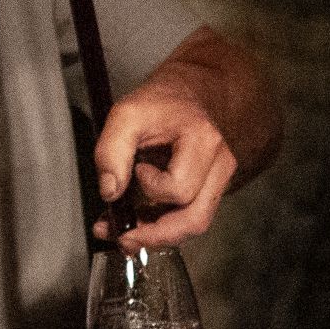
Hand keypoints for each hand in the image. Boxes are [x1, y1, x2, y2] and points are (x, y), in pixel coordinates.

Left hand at [94, 76, 235, 247]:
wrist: (189, 90)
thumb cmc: (161, 101)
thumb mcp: (126, 114)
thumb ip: (111, 152)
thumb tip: (110, 194)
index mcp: (202, 142)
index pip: (179, 188)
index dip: (152, 187)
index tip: (136, 169)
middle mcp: (219, 164)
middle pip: (195, 218)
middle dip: (155, 235)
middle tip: (121, 238)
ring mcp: (218, 178)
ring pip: (195, 223)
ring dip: (158, 236)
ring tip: (123, 235)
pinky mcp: (210, 187)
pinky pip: (190, 215)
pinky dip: (163, 225)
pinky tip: (138, 222)